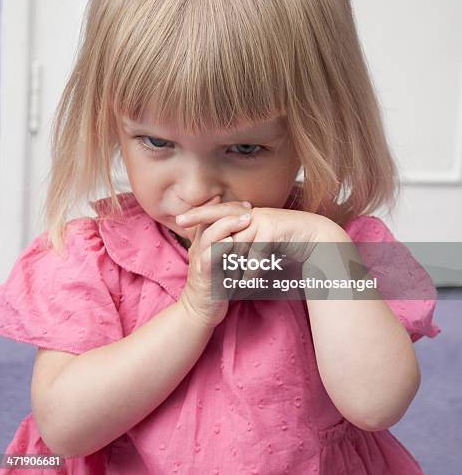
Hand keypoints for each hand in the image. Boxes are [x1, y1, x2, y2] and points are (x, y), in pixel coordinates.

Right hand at [177, 196, 253, 328]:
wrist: (200, 311)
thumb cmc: (215, 284)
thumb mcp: (220, 260)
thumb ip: (228, 245)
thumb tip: (246, 231)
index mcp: (202, 242)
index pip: (212, 216)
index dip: (229, 208)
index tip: (247, 205)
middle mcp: (198, 247)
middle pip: (209, 220)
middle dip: (229, 211)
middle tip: (249, 208)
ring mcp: (199, 260)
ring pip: (210, 236)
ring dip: (228, 225)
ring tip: (246, 219)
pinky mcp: (203, 275)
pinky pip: (210, 258)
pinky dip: (221, 248)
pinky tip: (233, 242)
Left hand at [177, 203, 346, 286]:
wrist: (319, 238)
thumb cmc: (290, 241)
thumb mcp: (264, 240)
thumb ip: (246, 242)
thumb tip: (228, 252)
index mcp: (249, 216)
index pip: (219, 213)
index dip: (199, 214)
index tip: (180, 220)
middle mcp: (253, 214)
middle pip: (222, 221)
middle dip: (202, 225)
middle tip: (183, 230)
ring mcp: (263, 220)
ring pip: (238, 243)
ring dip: (231, 265)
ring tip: (220, 282)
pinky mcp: (273, 230)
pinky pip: (256, 254)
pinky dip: (251, 272)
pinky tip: (246, 284)